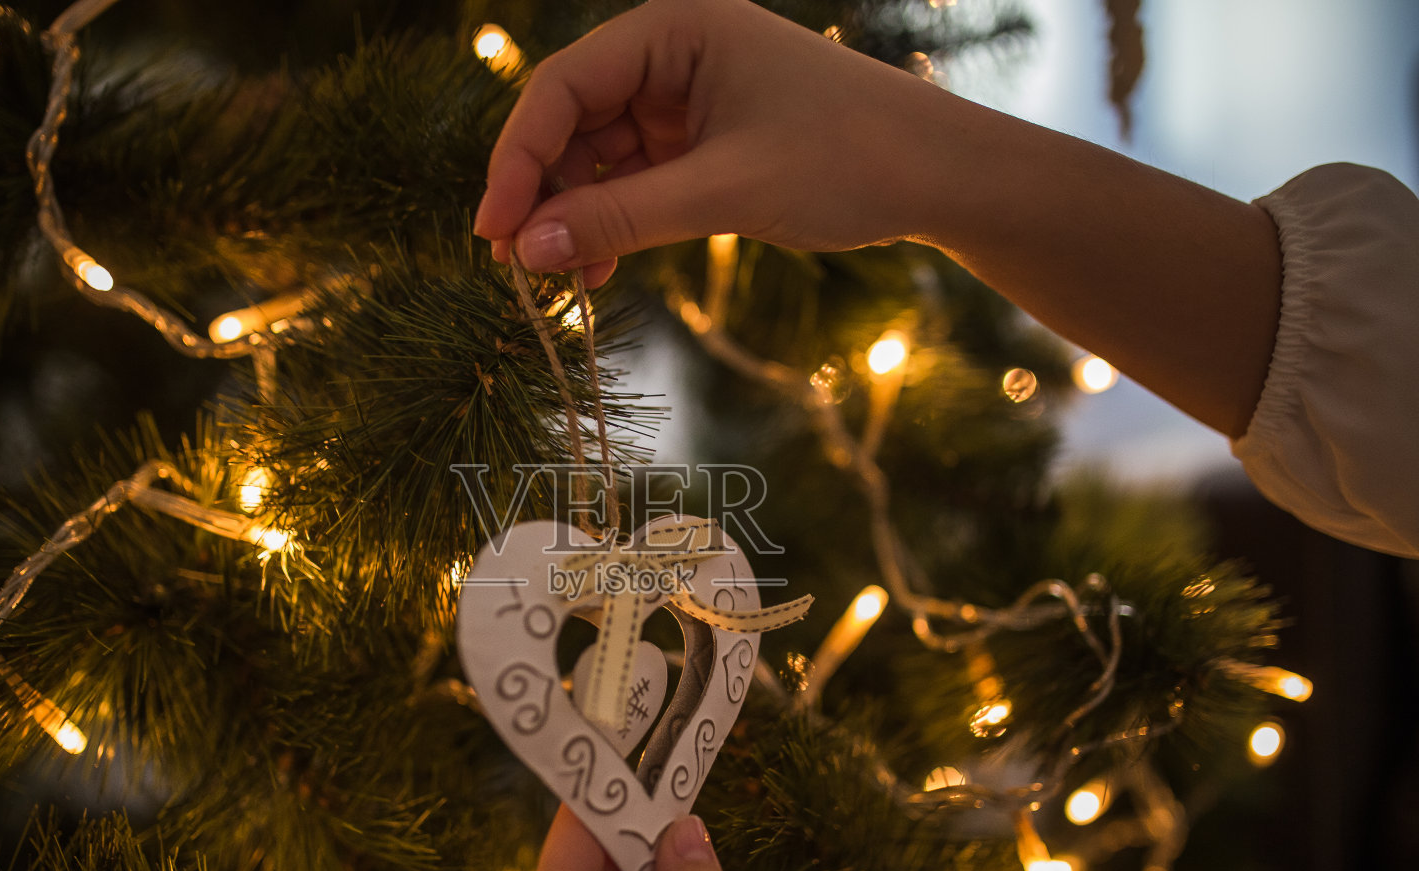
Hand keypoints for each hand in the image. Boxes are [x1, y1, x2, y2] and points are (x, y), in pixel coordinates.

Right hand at [473, 0, 950, 284]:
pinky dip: (616, 222)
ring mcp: (688, 98)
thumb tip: (529, 251)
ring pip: (600, 157)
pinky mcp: (704, 141)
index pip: (563, 87)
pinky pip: (637, 180)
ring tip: (567, 281)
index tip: (493, 231)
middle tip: (520, 268)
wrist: (937, 176)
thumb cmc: (847, 158)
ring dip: (579, 217)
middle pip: (573, 122)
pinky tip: (600, 267)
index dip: (518, 159)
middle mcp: (673, 53)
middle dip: (546, 194)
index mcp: (675, 27)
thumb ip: (623, 218)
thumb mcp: (725, 191)